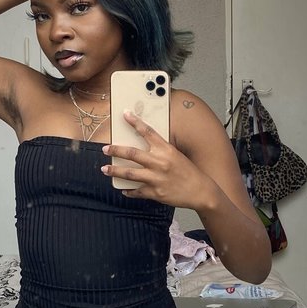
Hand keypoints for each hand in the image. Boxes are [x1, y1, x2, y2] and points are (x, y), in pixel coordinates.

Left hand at [101, 111, 215, 207]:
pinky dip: (129, 190)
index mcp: (166, 150)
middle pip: (132, 153)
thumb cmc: (189, 172)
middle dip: (116, 150)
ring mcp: (156, 178)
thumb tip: (143, 148)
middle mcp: (159, 162)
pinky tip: (123, 189)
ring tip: (105, 169)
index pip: (148, 131)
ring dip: (115, 170)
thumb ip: (160, 151)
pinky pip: (137, 191)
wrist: (201, 191)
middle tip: (105, 148)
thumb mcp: (176, 156)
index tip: (125, 114)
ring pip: (129, 173)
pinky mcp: (155, 192)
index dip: (135, 122)